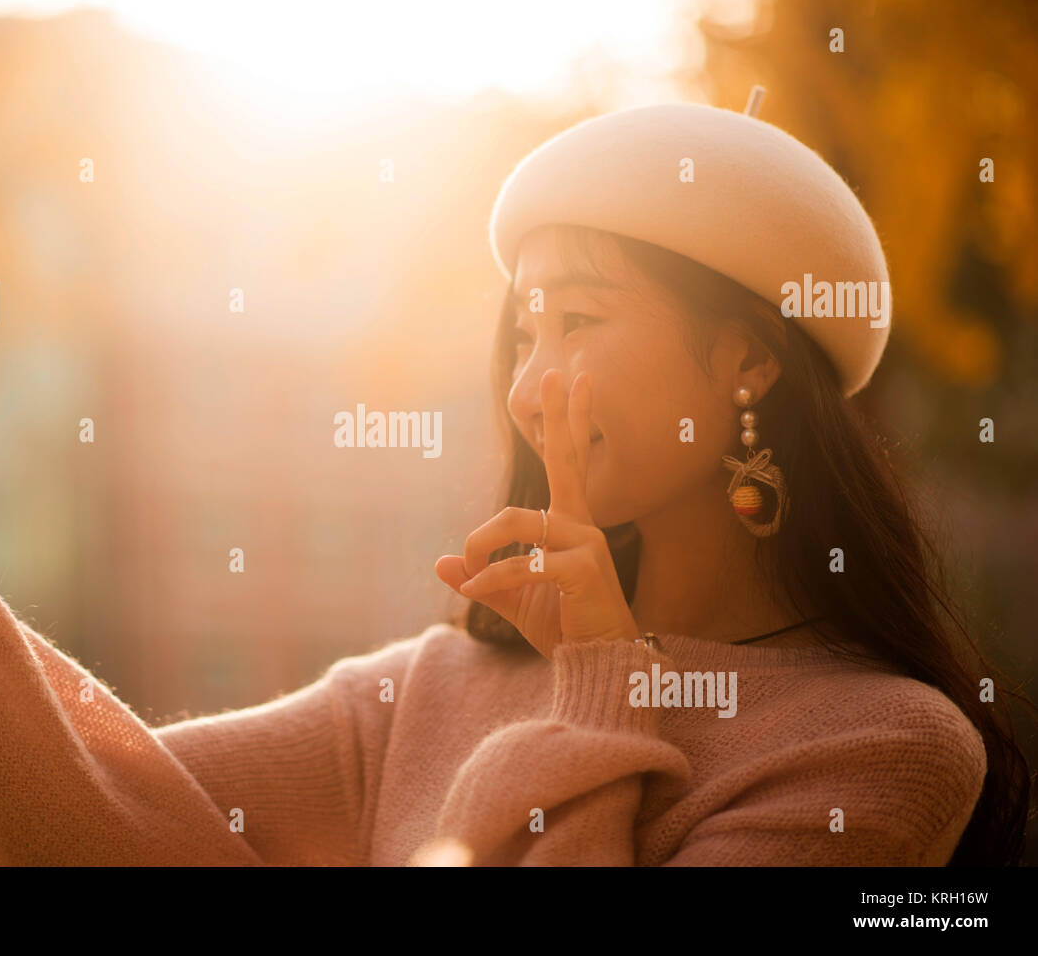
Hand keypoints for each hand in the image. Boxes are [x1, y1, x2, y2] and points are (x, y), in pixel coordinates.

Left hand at [435, 368, 638, 657]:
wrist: (597, 663)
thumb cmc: (565, 627)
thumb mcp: (513, 599)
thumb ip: (481, 579)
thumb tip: (440, 564)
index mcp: (570, 523)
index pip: (569, 462)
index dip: (570, 420)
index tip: (574, 379)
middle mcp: (582, 524)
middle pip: (567, 459)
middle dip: (560, 415)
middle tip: (556, 373)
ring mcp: (587, 544)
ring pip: (516, 521)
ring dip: (480, 546)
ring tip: (469, 571)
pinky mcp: (584, 570)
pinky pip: (522, 564)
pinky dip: (490, 577)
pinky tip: (475, 588)